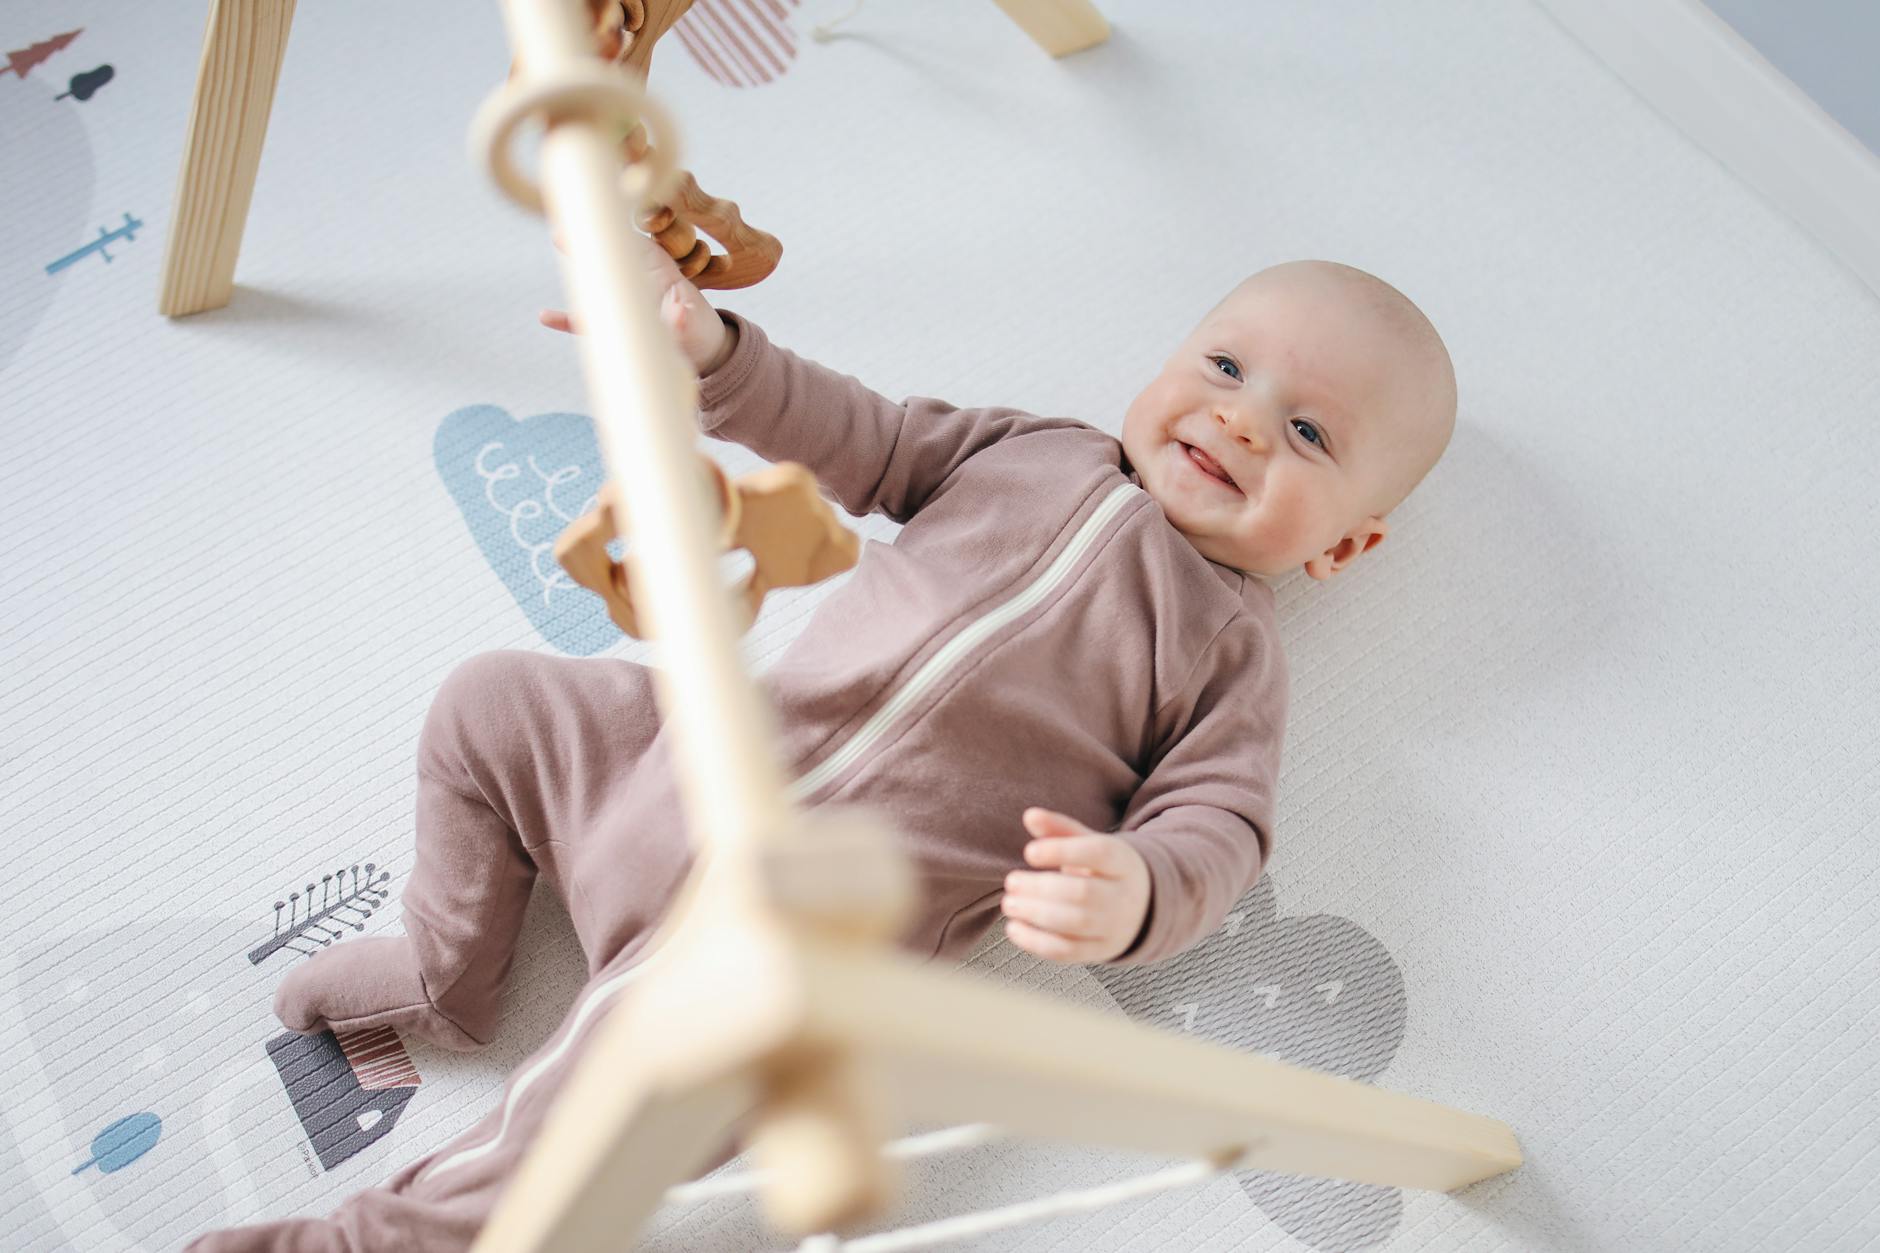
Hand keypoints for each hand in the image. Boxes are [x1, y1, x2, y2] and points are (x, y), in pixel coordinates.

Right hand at [539, 231, 734, 374]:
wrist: (701, 350)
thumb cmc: (699, 328)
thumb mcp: (695, 324)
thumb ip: (684, 318)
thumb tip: (681, 313)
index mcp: (658, 271)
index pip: (636, 243)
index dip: (620, 229)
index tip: (605, 216)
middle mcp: (637, 281)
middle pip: (610, 254)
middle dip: (592, 235)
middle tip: (571, 213)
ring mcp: (622, 302)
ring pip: (595, 282)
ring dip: (579, 263)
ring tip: (558, 236)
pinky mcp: (613, 326)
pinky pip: (585, 322)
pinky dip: (566, 319)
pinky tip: (545, 316)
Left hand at [1002, 808, 1150, 962]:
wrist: (1140, 908)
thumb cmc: (1103, 870)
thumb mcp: (1090, 844)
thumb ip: (1060, 829)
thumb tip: (1030, 815)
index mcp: (1122, 862)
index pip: (1098, 853)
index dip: (1061, 851)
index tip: (1029, 852)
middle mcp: (1123, 896)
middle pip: (1083, 892)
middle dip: (1040, 888)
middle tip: (1011, 881)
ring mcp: (1114, 927)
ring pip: (1075, 923)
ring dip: (1034, 914)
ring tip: (1009, 903)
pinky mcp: (1099, 951)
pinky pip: (1067, 951)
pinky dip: (1035, 942)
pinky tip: (1013, 928)